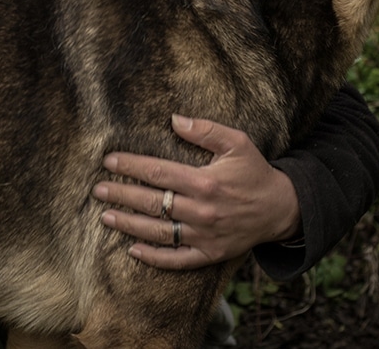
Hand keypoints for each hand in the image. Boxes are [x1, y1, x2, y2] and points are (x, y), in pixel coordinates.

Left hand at [91, 114, 300, 270]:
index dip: (131, 166)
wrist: (281, 209)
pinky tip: (133, 251)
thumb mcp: (238, 142)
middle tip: (97, 190)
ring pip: (158, 232)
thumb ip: (206, 130)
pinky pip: (176, 259)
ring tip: (105, 216)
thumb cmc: (255, 172)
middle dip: (121, 195)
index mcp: (205, 182)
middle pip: (152, 202)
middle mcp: (202, 211)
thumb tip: (174, 119)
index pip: (158, 173)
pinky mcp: (209, 254)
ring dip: (129, 225)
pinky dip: (154, 258)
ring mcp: (204, 235)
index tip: (109, 162)